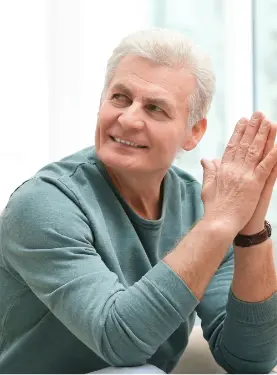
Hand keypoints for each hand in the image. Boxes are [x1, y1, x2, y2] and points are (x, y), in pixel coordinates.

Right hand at [201, 112, 276, 235]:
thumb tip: (206, 159)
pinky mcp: (255, 184)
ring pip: (255, 150)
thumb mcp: (208, 187)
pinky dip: (273, 154)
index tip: (243, 120)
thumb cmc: (214, 208)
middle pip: (245, 144)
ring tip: (269, 122)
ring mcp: (245, 175)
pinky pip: (266, 166)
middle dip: (252, 128)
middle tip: (259, 114)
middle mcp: (234, 168)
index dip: (238, 132)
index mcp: (223, 169)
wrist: (219, 222)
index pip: (232, 146)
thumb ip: (209, 171)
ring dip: (263, 135)